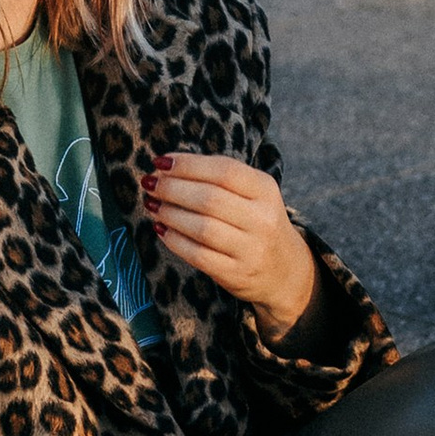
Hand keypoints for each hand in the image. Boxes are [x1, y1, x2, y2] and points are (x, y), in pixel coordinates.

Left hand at [143, 152, 318, 341]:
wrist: (284, 270)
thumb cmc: (256, 222)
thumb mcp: (252, 194)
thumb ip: (218, 179)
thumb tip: (167, 168)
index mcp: (265, 190)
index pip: (224, 170)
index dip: (188, 165)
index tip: (160, 162)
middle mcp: (262, 219)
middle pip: (210, 199)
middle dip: (172, 189)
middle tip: (150, 184)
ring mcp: (251, 249)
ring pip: (202, 228)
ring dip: (170, 214)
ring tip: (152, 205)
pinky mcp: (236, 274)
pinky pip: (198, 255)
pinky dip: (175, 240)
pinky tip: (161, 229)